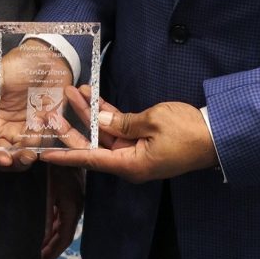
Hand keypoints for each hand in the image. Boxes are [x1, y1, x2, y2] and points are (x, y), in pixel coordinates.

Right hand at [0, 41, 73, 169]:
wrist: (47, 54)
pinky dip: (46, 139)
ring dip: (31, 151)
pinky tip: (48, 120)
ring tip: (38, 133)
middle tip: (27, 155)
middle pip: (7, 155)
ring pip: (25, 153)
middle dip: (16, 160)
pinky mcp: (45, 125)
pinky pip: (44, 142)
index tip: (5, 160)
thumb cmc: (18, 62)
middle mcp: (7, 126)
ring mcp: (26, 127)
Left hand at [39, 85, 217, 182]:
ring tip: (71, 93)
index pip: (90, 160)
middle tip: (51, 110)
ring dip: (88, 115)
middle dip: (71, 127)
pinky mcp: (144, 140)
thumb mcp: (152, 121)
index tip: (43, 153)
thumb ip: (122, 123)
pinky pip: (118, 129)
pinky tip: (93, 97)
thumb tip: (99, 122)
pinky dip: (106, 115)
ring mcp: (136, 152)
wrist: (216, 134)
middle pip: (92, 146)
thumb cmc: (186, 131)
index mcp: (130, 164)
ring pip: (103, 135)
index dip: (65, 154)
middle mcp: (129, 162)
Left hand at [41, 165, 84, 258]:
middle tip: (37, 257)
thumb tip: (41, 238)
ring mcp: (74, 197)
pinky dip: (53, 222)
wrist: (63, 140)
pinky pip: (62, 212)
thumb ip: (45, 214)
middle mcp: (76, 204)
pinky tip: (44, 224)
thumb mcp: (49, 189)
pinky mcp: (70, 189)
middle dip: (51, 246)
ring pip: (63, 222)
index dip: (53, 252)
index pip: (64, 238)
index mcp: (73, 207)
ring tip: (38, 244)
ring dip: (51, 234)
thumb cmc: (55, 163)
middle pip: (64, 232)